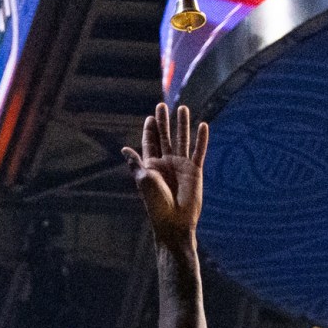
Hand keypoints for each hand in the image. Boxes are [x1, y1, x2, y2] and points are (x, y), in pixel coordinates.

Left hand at [127, 102, 206, 245]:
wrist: (174, 222)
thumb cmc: (156, 204)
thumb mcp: (143, 180)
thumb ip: (136, 163)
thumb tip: (124, 148)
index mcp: (152, 165)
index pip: (151, 142)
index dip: (150, 129)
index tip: (151, 117)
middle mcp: (166, 163)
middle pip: (165, 137)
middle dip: (164, 121)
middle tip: (162, 106)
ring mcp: (181, 165)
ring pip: (182, 139)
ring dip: (182, 124)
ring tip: (183, 108)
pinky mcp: (195, 170)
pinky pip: (198, 151)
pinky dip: (201, 138)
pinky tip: (203, 125)